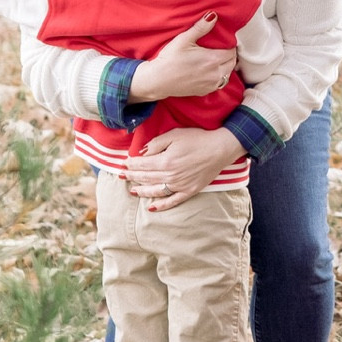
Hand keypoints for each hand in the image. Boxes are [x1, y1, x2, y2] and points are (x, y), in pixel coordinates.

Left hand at [127, 128, 241, 209]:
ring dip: (142, 190)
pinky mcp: (189, 191)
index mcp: (165, 161)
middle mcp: (170, 176)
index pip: (142, 164)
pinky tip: (151, 207)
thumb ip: (156, 143)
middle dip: (131, 176)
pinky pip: (172, 201)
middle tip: (121, 176)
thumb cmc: (197, 139)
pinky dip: (161, 206)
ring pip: (155, 191)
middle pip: (145, 177)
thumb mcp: (174, 134)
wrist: (220, 148)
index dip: (131, 164)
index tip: (124, 164)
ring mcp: (179, 185)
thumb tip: (142, 153)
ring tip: (132, 191)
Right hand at [129, 15, 236, 100]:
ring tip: (217, 59)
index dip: (230, 46)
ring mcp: (211, 84)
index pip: (232, 52)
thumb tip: (213, 16)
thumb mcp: (184, 39)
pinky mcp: (205, 91)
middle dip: (229, 55)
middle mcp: (215, 74)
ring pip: (227, 74)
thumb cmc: (169, 59)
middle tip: (222, 49)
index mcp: (213, 60)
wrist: (158, 80)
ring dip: (225, 66)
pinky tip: (210, 71)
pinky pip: (219, 83)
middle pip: (232, 63)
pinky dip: (219, 77)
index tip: (225, 42)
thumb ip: (201, 27)